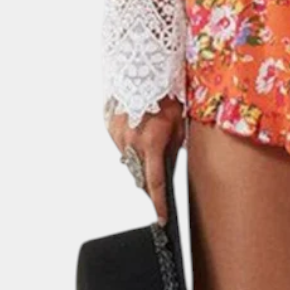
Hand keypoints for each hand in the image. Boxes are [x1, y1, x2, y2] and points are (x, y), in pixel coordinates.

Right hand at [106, 95, 185, 225]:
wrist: (142, 70)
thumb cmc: (165, 94)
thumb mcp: (179, 122)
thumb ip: (174, 147)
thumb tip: (169, 164)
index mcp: (152, 142)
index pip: (156, 183)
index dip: (159, 204)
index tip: (162, 218)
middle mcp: (132, 143)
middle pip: (140, 177)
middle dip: (149, 184)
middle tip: (159, 185)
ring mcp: (118, 136)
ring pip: (129, 162)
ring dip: (140, 163)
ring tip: (151, 149)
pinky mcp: (110, 128)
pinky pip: (121, 146)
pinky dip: (130, 147)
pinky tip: (140, 135)